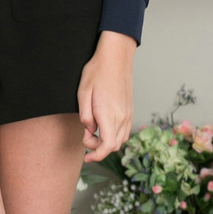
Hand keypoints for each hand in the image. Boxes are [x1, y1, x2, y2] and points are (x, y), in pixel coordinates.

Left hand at [78, 30, 136, 162]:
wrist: (116, 57)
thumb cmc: (97, 71)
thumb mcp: (82, 91)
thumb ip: (85, 115)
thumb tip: (90, 130)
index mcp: (108, 113)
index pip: (107, 145)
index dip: (97, 155)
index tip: (87, 156)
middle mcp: (121, 116)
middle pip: (114, 146)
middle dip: (98, 147)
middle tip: (86, 135)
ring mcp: (128, 113)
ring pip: (120, 140)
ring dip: (107, 142)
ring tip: (94, 130)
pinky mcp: (130, 110)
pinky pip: (125, 131)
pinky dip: (115, 136)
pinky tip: (105, 126)